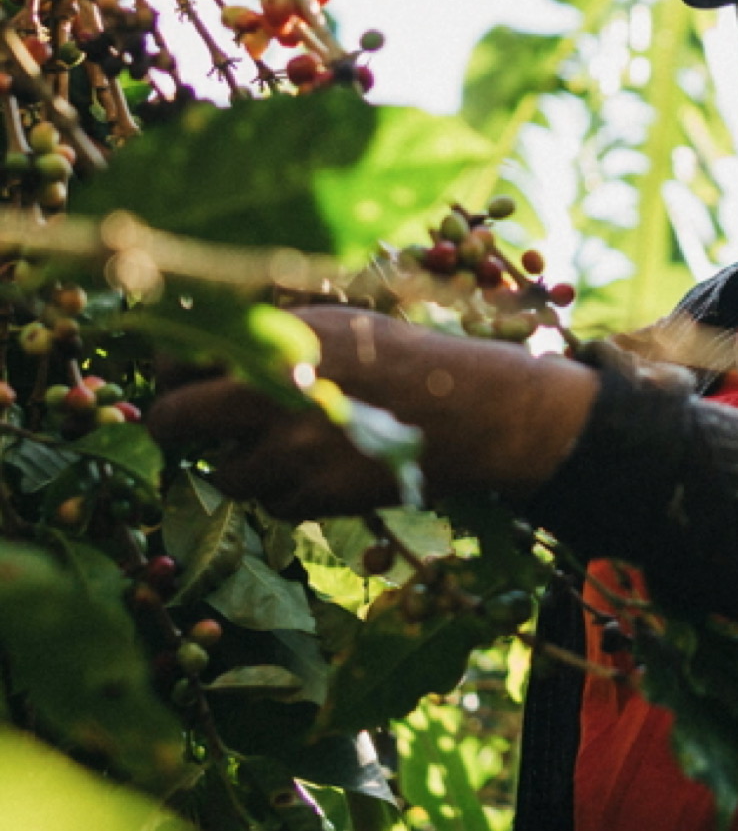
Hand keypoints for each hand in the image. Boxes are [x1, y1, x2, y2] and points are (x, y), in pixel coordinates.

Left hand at [147, 305, 599, 520]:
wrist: (474, 410)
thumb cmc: (405, 358)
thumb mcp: (336, 324)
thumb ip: (270, 336)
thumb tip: (203, 347)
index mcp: (276, 341)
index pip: (173, 359)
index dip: (173, 371)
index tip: (187, 378)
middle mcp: (272, 394)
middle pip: (169, 421)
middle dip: (175, 425)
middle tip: (192, 426)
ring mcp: (291, 451)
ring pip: (223, 474)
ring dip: (243, 464)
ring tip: (284, 447)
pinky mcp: (316, 497)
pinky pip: (272, 505)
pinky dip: (288, 493)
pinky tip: (323, 469)